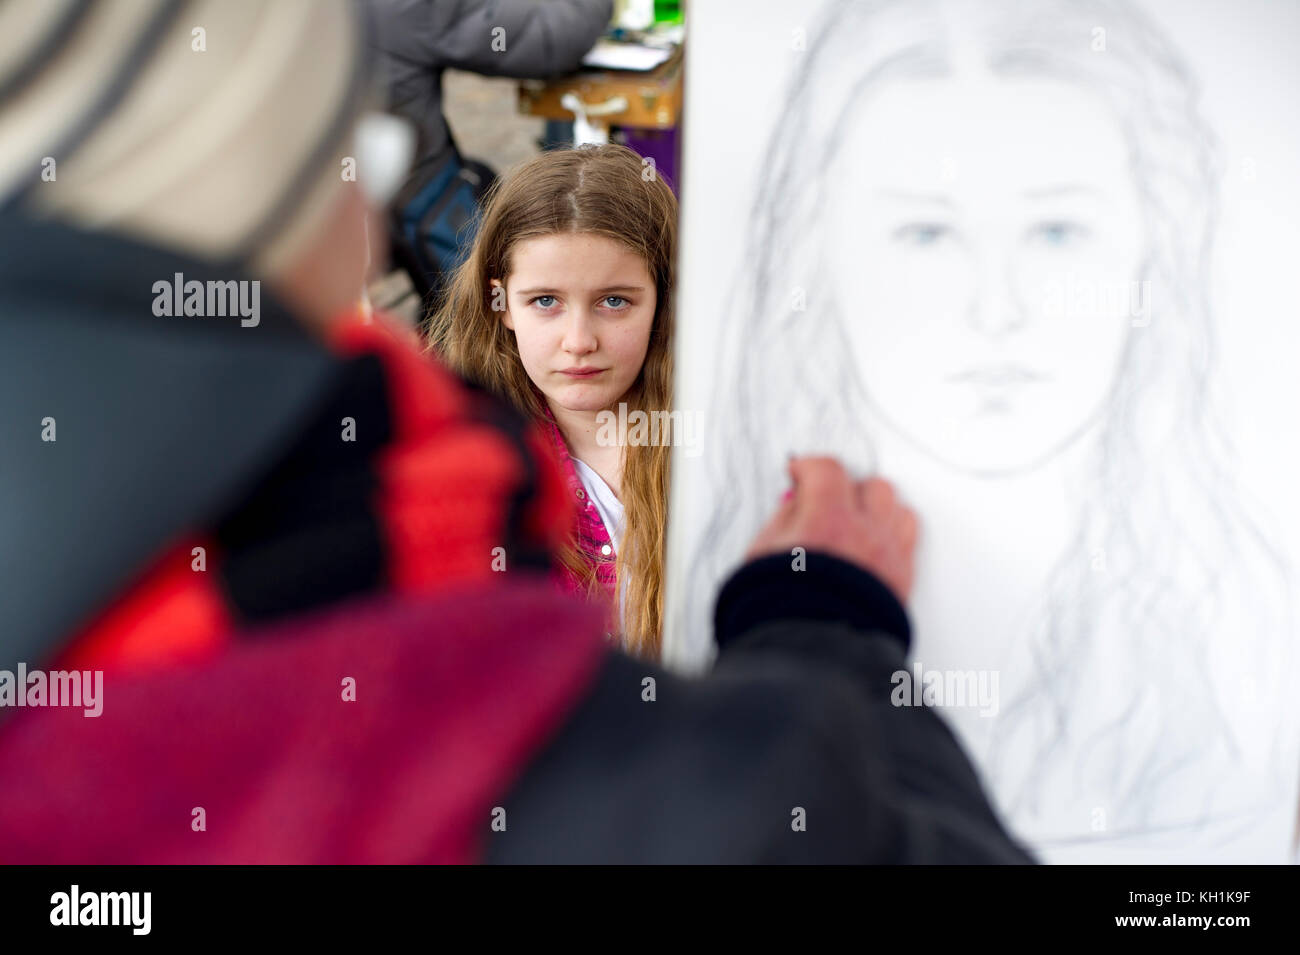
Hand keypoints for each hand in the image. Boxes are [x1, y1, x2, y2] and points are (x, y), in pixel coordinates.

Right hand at [743, 456, 918, 602]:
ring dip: (875, 507)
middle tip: (826, 500)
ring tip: (854, 520)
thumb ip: (783, 519)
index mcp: (827, 522)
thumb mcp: (762, 555)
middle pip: (869, 485)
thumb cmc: (781, 612)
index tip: (800, 474)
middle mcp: (865, 534)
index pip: (827, 470)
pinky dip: (892, 532)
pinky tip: (872, 542)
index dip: (809, 467)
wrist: (813, 658)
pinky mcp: (903, 580)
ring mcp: (889, 557)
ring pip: (897, 507)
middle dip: (846, 487)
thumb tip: (796, 501)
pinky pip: (909, 537)